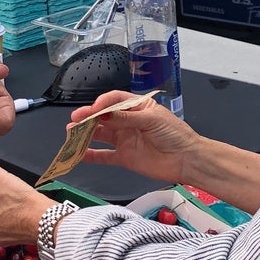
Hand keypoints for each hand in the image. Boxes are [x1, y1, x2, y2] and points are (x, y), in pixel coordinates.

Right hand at [69, 90, 202, 182]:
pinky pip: (105, 155)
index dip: (102, 103)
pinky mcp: (125, 157)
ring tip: (72, 133)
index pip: (114, 100)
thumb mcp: (151, 120)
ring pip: (101, 135)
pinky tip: (79, 154)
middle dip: (89, 117)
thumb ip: (126, 119)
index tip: (94, 108)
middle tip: (76, 119)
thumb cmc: (175, 135)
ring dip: (86, 134)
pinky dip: (92, 155)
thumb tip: (104, 115)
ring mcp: (126, 139)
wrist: (187, 160)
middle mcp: (129, 122)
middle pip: (104, 117)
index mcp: (137, 107)